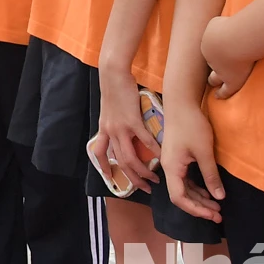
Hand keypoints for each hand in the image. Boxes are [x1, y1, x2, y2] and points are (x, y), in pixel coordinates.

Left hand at [92, 65, 159, 189]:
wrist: (113, 75)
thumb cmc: (114, 89)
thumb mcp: (109, 111)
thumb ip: (115, 123)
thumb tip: (124, 132)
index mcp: (104, 129)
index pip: (100, 154)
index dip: (105, 168)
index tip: (112, 179)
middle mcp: (110, 132)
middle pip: (120, 162)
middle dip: (132, 178)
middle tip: (144, 188)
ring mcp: (120, 128)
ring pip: (130, 157)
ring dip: (142, 171)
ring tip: (154, 179)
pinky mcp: (132, 121)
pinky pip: (145, 141)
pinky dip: (155, 151)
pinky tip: (163, 158)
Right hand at [159, 102, 224, 221]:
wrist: (181, 103)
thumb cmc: (191, 125)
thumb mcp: (204, 151)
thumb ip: (211, 175)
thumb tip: (219, 197)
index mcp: (171, 168)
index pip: (179, 198)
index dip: (195, 210)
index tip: (213, 214)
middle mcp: (169, 168)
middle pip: (181, 196)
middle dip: (200, 207)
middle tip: (219, 214)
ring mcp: (173, 163)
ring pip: (184, 188)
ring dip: (200, 199)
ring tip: (217, 206)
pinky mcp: (178, 158)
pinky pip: (186, 179)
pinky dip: (197, 188)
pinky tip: (209, 191)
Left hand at [200, 15, 253, 99]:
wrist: (234, 42)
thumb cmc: (228, 28)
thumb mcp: (218, 22)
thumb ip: (219, 26)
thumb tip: (222, 26)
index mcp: (206, 44)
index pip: (209, 49)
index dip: (212, 50)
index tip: (214, 50)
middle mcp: (210, 59)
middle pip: (208, 63)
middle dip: (208, 66)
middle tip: (206, 68)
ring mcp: (220, 71)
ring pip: (214, 78)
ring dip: (213, 80)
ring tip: (212, 83)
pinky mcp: (232, 81)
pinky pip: (225, 90)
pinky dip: (221, 93)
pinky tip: (219, 97)